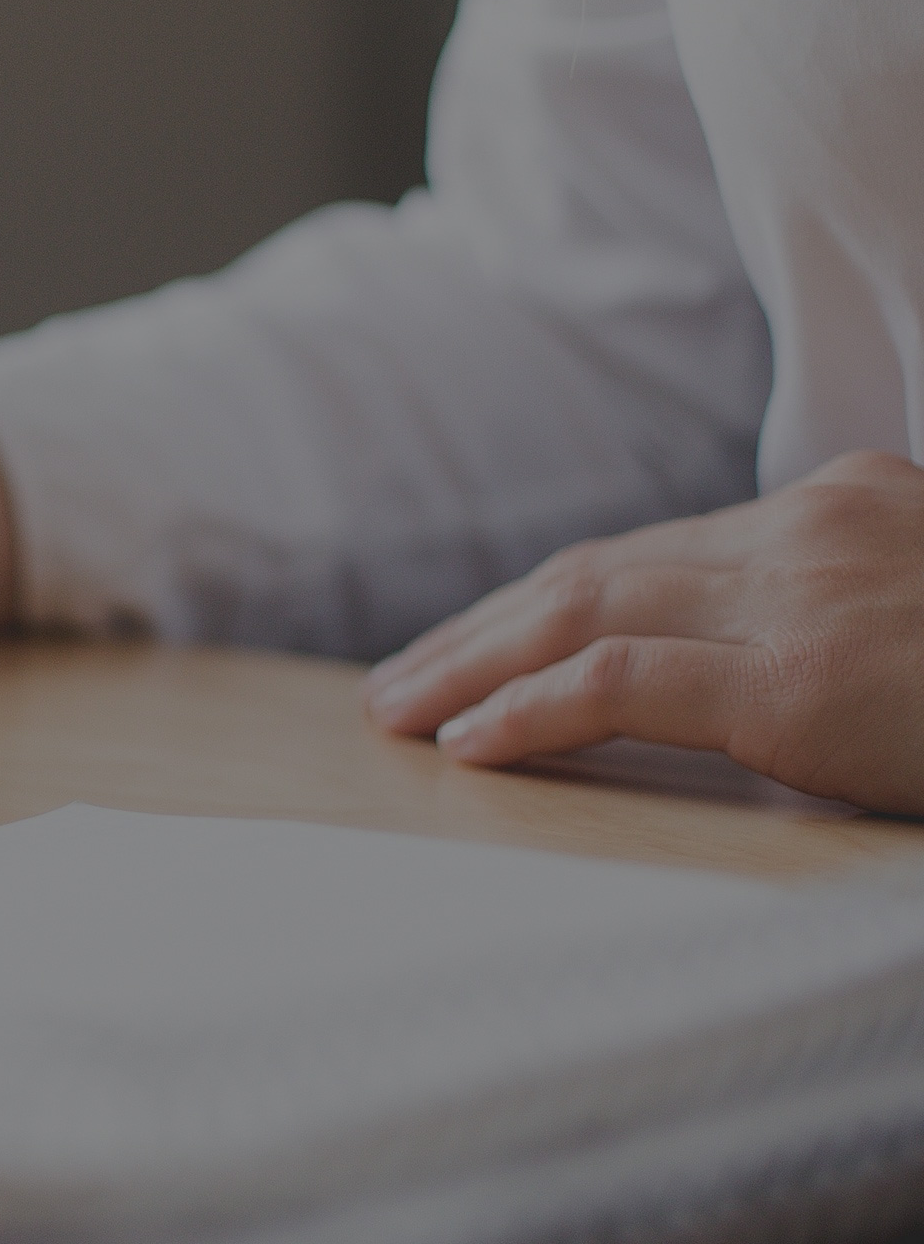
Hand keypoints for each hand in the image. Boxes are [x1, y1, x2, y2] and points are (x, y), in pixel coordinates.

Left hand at [362, 452, 923, 814]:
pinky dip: (528, 709)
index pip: (656, 552)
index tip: (481, 639)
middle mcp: (807, 527)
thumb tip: (765, 666)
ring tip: (402, 710)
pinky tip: (469, 740)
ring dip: (472, 665)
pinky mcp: (799, 682)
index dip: (547, 600)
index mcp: (841, 503)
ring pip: (584, 612)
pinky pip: (621, 683)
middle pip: (598, 573)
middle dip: (483, 629)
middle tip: (402, 678)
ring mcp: (801, 596)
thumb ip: (839, 611)